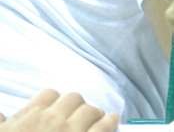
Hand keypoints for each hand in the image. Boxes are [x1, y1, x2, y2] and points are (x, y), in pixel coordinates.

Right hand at [0, 90, 117, 131]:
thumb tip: (2, 115)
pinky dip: (110, 122)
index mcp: (30, 118)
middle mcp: (53, 120)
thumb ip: (2, 124)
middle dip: (76, 107)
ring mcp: (73, 131)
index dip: (54, 102)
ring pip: (91, 110)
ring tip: (97, 119)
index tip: (56, 109)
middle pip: (74, 99)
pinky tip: (113, 121)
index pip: (49, 95)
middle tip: (78, 116)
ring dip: (94, 114)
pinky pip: (106, 125)